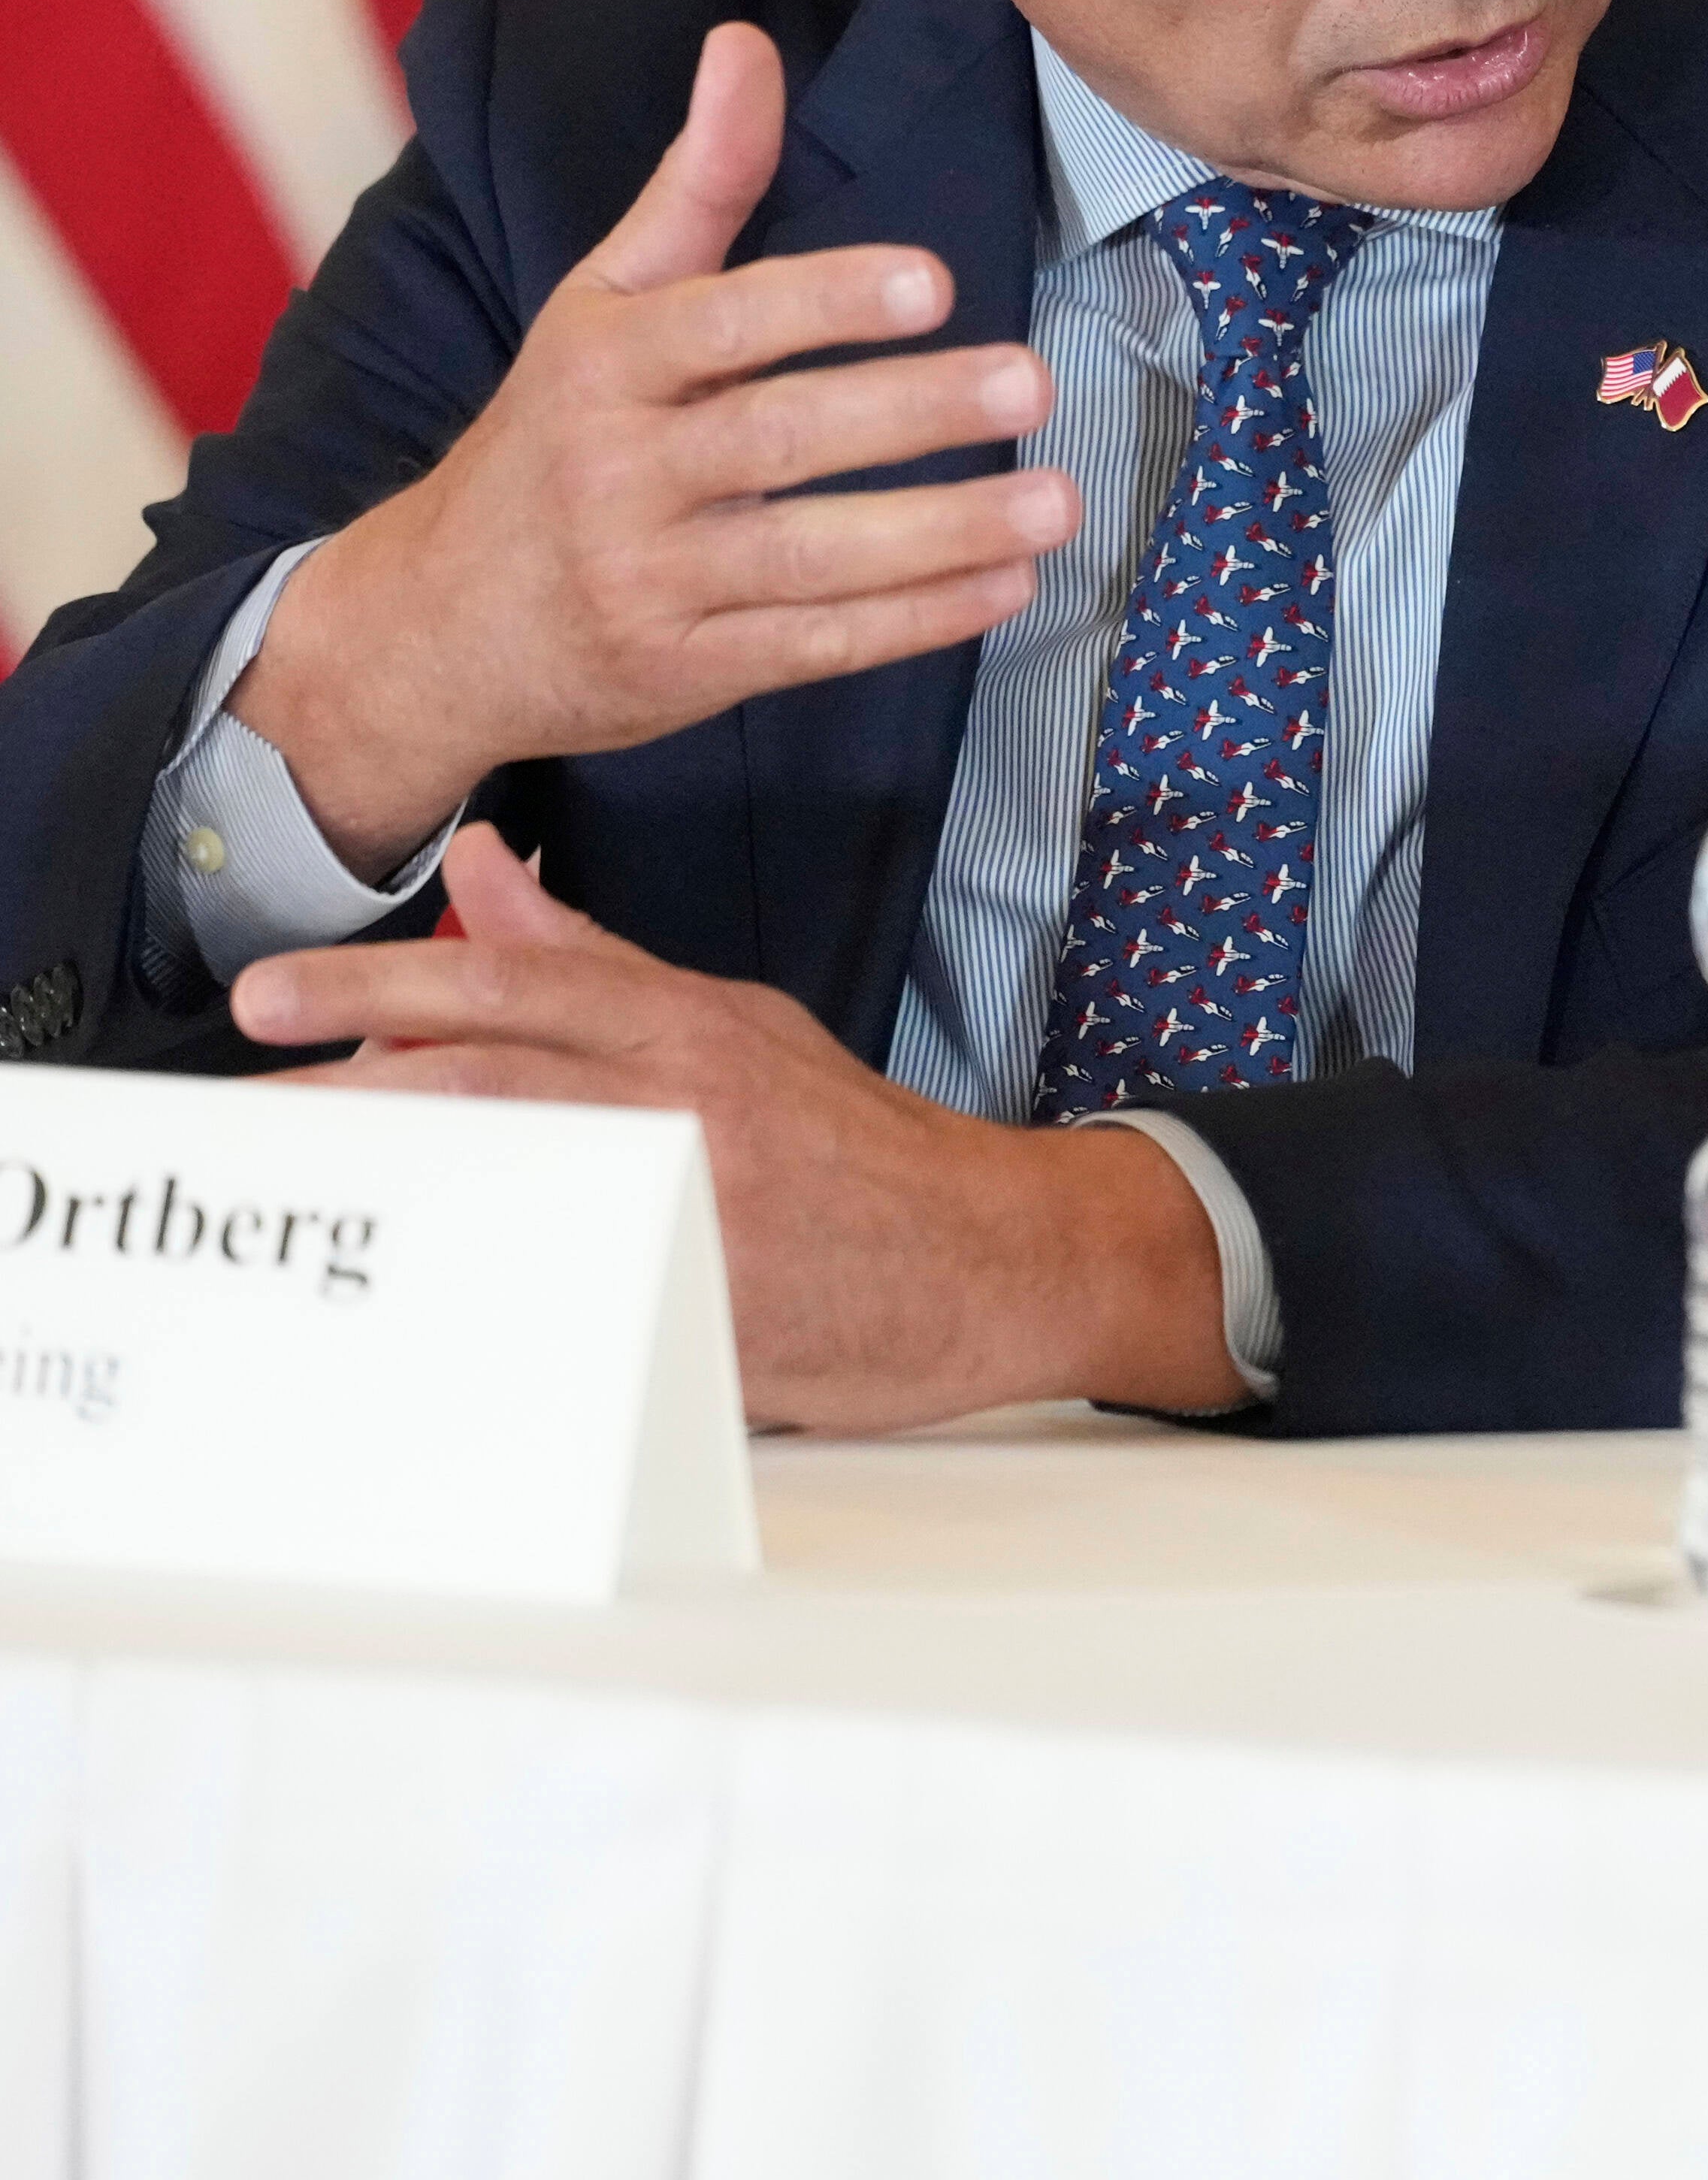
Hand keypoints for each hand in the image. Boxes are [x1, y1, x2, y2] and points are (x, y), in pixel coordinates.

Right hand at [234, 22, 1075, 872]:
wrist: (433, 625)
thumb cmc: (550, 436)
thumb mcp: (601, 303)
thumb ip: (697, 183)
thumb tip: (745, 42)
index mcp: (604, 364)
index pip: (723, 323)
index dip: (827, 300)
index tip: (936, 281)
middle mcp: (620, 469)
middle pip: (779, 437)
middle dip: (911, 412)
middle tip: (1032, 383)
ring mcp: (651, 578)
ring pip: (809, 556)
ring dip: (943, 532)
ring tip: (1058, 501)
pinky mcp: (687, 668)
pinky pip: (815, 645)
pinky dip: (917, 621)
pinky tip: (1009, 585)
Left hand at [235, 829, 1243, 1429]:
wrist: (997, 1255)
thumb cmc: (859, 1147)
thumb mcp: (732, 1026)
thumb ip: (592, 963)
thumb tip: (483, 874)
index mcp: (688, 1026)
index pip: (514, 982)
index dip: (381, 983)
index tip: (269, 997)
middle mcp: (689, 1100)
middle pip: (490, 1071)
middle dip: (346, 1086)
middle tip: (239, 1105)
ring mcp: (700, 1203)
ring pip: (518, 1174)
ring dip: (397, 1181)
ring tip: (302, 1196)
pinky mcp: (709, 1305)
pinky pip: (574, 1297)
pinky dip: (487, 1294)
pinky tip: (408, 1305)